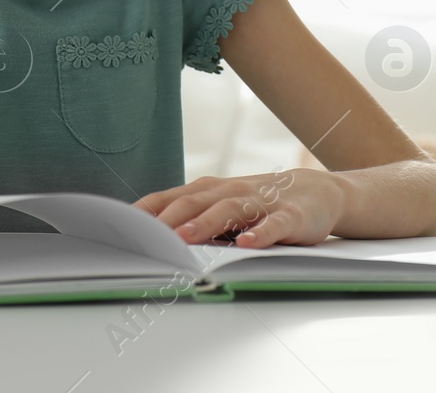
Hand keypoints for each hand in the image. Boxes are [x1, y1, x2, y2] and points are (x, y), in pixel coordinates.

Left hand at [133, 169, 344, 248]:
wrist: (317, 191)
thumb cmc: (259, 203)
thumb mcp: (224, 206)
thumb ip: (193, 218)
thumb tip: (149, 238)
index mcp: (212, 190)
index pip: (172, 198)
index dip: (147, 211)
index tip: (119, 226)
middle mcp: (233, 191)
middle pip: (196, 202)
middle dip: (170, 218)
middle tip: (148, 237)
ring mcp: (262, 202)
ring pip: (230, 210)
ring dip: (206, 224)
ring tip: (186, 239)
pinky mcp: (291, 216)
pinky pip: (274, 224)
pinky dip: (261, 233)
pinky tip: (248, 245)